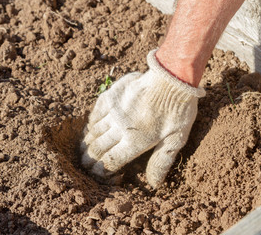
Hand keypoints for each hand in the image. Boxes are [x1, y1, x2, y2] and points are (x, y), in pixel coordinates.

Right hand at [80, 50, 205, 187]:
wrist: (171, 76)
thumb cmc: (178, 109)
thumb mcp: (177, 139)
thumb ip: (161, 161)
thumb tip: (154, 184)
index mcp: (136, 141)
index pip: (111, 160)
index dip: (100, 170)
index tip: (94, 174)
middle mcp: (120, 128)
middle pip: (98, 147)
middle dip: (89, 159)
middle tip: (83, 165)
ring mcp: (113, 111)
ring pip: (94, 131)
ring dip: (87, 143)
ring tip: (82, 150)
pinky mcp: (111, 96)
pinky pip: (95, 113)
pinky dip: (90, 123)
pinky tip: (89, 128)